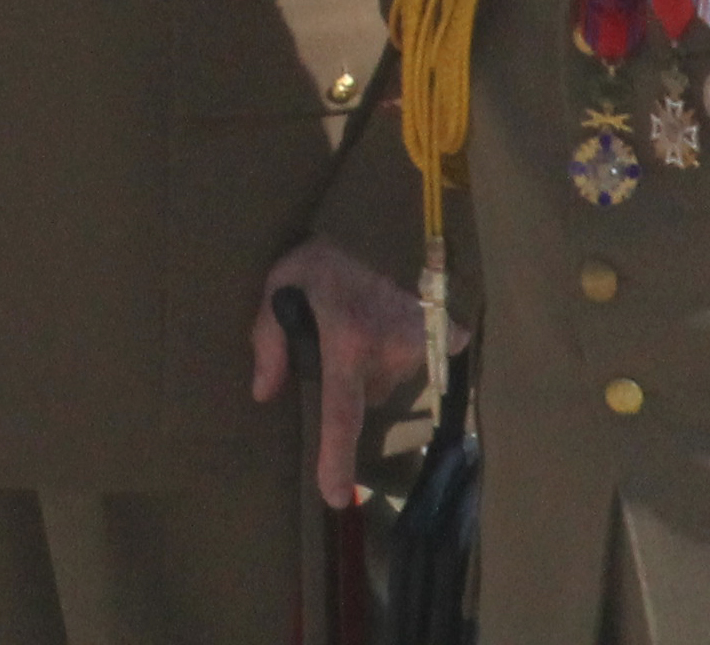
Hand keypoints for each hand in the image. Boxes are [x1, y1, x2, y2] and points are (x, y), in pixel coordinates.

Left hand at [252, 236, 437, 505]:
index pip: (342, 412)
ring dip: (376, 359)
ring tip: (362, 314)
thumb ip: (268, 340)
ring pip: (391, 377)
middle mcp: (390, 349)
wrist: (378, 212)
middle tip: (335, 330)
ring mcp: (422, 342)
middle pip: (365, 393)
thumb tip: (263, 392)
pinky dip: (409, 345)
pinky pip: (425, 356)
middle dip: (348, 375)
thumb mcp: (279, 284)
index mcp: (347, 342)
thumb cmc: (323, 249)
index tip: (335, 497)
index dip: (336, 457)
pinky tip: (395, 316)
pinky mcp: (446, 332)